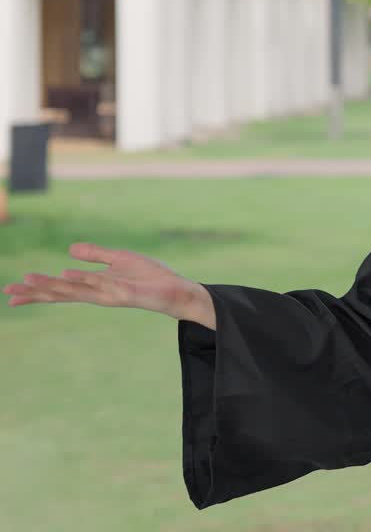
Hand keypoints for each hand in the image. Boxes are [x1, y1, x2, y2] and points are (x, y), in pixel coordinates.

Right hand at [3, 242, 203, 320]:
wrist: (177, 289)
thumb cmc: (150, 277)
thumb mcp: (119, 260)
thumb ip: (95, 256)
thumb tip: (68, 252)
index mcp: (95, 287)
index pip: (60, 290)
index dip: (37, 291)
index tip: (11, 293)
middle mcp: (98, 294)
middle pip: (61, 294)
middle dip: (35, 292)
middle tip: (8, 292)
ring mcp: (111, 295)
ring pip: (75, 290)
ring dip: (52, 285)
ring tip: (29, 280)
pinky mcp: (126, 293)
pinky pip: (101, 284)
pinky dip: (84, 278)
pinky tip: (66, 273)